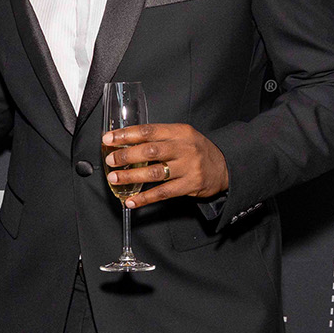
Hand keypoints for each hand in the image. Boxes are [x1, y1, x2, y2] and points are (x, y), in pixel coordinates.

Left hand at [102, 123, 228, 208]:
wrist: (225, 166)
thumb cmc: (196, 150)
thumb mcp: (182, 136)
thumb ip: (159, 137)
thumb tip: (125, 142)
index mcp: (180, 132)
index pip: (149, 131)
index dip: (126, 135)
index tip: (108, 139)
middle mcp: (184, 148)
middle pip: (150, 151)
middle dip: (126, 156)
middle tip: (110, 160)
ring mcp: (188, 168)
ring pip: (154, 173)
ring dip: (131, 176)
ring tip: (115, 179)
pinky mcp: (190, 185)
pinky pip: (163, 193)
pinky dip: (145, 198)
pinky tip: (131, 201)